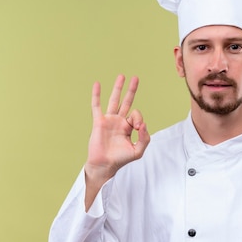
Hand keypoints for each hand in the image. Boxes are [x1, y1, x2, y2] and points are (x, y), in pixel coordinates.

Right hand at [84, 75, 149, 203]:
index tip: (138, 128)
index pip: (136, 115)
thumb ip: (145, 138)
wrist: (105, 164)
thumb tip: (143, 125)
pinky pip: (97, 106)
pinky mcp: (99, 121)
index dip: (139, 119)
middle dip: (131, 90)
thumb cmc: (121, 159)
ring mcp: (108, 120)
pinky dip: (97, 95)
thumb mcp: (138, 151)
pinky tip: (97, 84)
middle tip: (136, 78)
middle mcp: (119, 121)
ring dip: (118, 88)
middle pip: (126, 102)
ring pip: (114, 100)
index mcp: (128, 127)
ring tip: (122, 76)